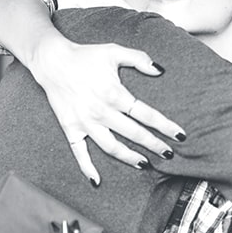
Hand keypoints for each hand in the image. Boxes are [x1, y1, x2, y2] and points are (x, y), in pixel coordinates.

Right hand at [28, 36, 186, 184]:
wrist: (51, 61)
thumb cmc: (85, 56)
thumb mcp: (114, 51)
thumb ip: (139, 59)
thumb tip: (161, 70)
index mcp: (114, 93)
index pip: (146, 114)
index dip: (165, 126)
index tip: (180, 135)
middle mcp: (101, 111)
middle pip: (134, 134)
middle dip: (154, 145)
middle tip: (169, 154)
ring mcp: (85, 122)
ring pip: (111, 147)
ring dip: (129, 158)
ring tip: (145, 164)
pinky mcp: (70, 128)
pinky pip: (79, 152)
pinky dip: (87, 168)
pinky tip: (97, 181)